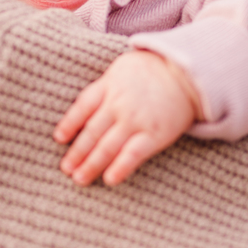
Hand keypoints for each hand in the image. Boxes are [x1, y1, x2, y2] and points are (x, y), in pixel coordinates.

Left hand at [53, 50, 197, 185]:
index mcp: (108, 86)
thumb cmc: (153, 70)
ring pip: (107, 146)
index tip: (59, 138)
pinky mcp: (154, 135)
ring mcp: (136, 121)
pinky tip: (109, 180)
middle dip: (77, 152)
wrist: (188, 74)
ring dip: (91, 164)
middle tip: (66, 169)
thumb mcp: (122, 68)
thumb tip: (85, 107)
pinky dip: (120, 168)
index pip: (82, 107)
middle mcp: (118, 105)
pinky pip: (133, 155)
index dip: (69, 124)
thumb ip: (104, 86)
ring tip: (79, 178)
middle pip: (91, 132)